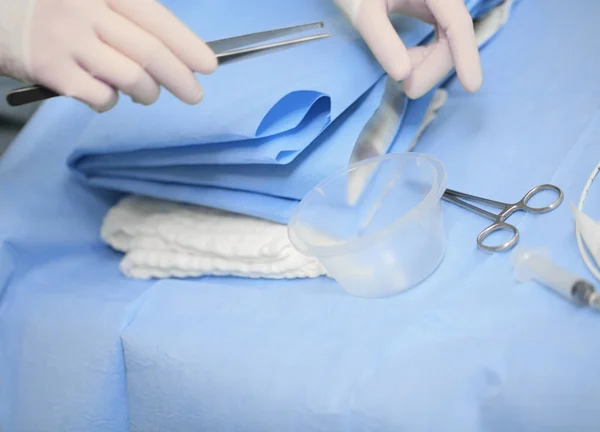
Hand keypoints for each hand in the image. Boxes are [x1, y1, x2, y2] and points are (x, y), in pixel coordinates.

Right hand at [0, 0, 217, 111]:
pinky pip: (99, 96)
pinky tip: (108, 97)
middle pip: (150, 52)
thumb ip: (125, 13)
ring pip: (131, 77)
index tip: (208, 65)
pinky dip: (111, 102)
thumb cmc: (49, 4)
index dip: (188, 45)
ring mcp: (66, 40)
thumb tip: (170, 49)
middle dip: (180, 79)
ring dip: (148, 93)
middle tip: (194, 95)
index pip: (157, 19)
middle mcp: (85, 10)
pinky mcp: (49, 70)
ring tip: (148, 95)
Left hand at [335, 0, 481, 98]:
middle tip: (405, 88)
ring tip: (401, 73)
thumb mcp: (363, 10)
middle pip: (454, 36)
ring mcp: (441, 2)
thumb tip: (403, 76)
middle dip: (433, 67)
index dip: (466, 55)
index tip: (472, 86)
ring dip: (429, 64)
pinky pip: (441, 38)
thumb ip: (381, 40)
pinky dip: (427, 56)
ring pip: (449, 40)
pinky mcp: (434, 9)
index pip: (457, 23)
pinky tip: (408, 60)